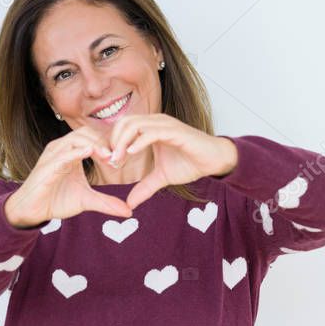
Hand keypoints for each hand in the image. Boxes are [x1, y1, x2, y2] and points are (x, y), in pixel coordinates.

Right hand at [5, 126, 133, 226]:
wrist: (32, 211)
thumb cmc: (56, 200)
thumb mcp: (86, 200)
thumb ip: (106, 203)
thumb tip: (129, 212)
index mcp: (71, 152)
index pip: (92, 137)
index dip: (108, 144)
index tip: (120, 158)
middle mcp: (61, 149)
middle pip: (85, 133)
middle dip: (103, 142)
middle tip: (116, 157)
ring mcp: (53, 156)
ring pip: (74, 140)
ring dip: (93, 145)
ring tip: (107, 156)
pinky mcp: (46, 167)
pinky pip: (61, 155)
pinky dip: (75, 153)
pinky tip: (88, 153)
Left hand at [105, 114, 237, 209]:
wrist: (214, 161)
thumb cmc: (191, 163)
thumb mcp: (162, 177)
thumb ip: (145, 187)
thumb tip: (129, 203)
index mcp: (150, 129)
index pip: (122, 127)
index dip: (112, 143)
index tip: (110, 163)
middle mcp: (156, 122)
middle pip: (124, 122)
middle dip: (113, 141)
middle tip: (112, 162)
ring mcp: (165, 125)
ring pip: (134, 125)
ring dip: (122, 142)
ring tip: (119, 160)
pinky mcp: (175, 132)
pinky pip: (151, 132)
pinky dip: (139, 141)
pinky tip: (132, 153)